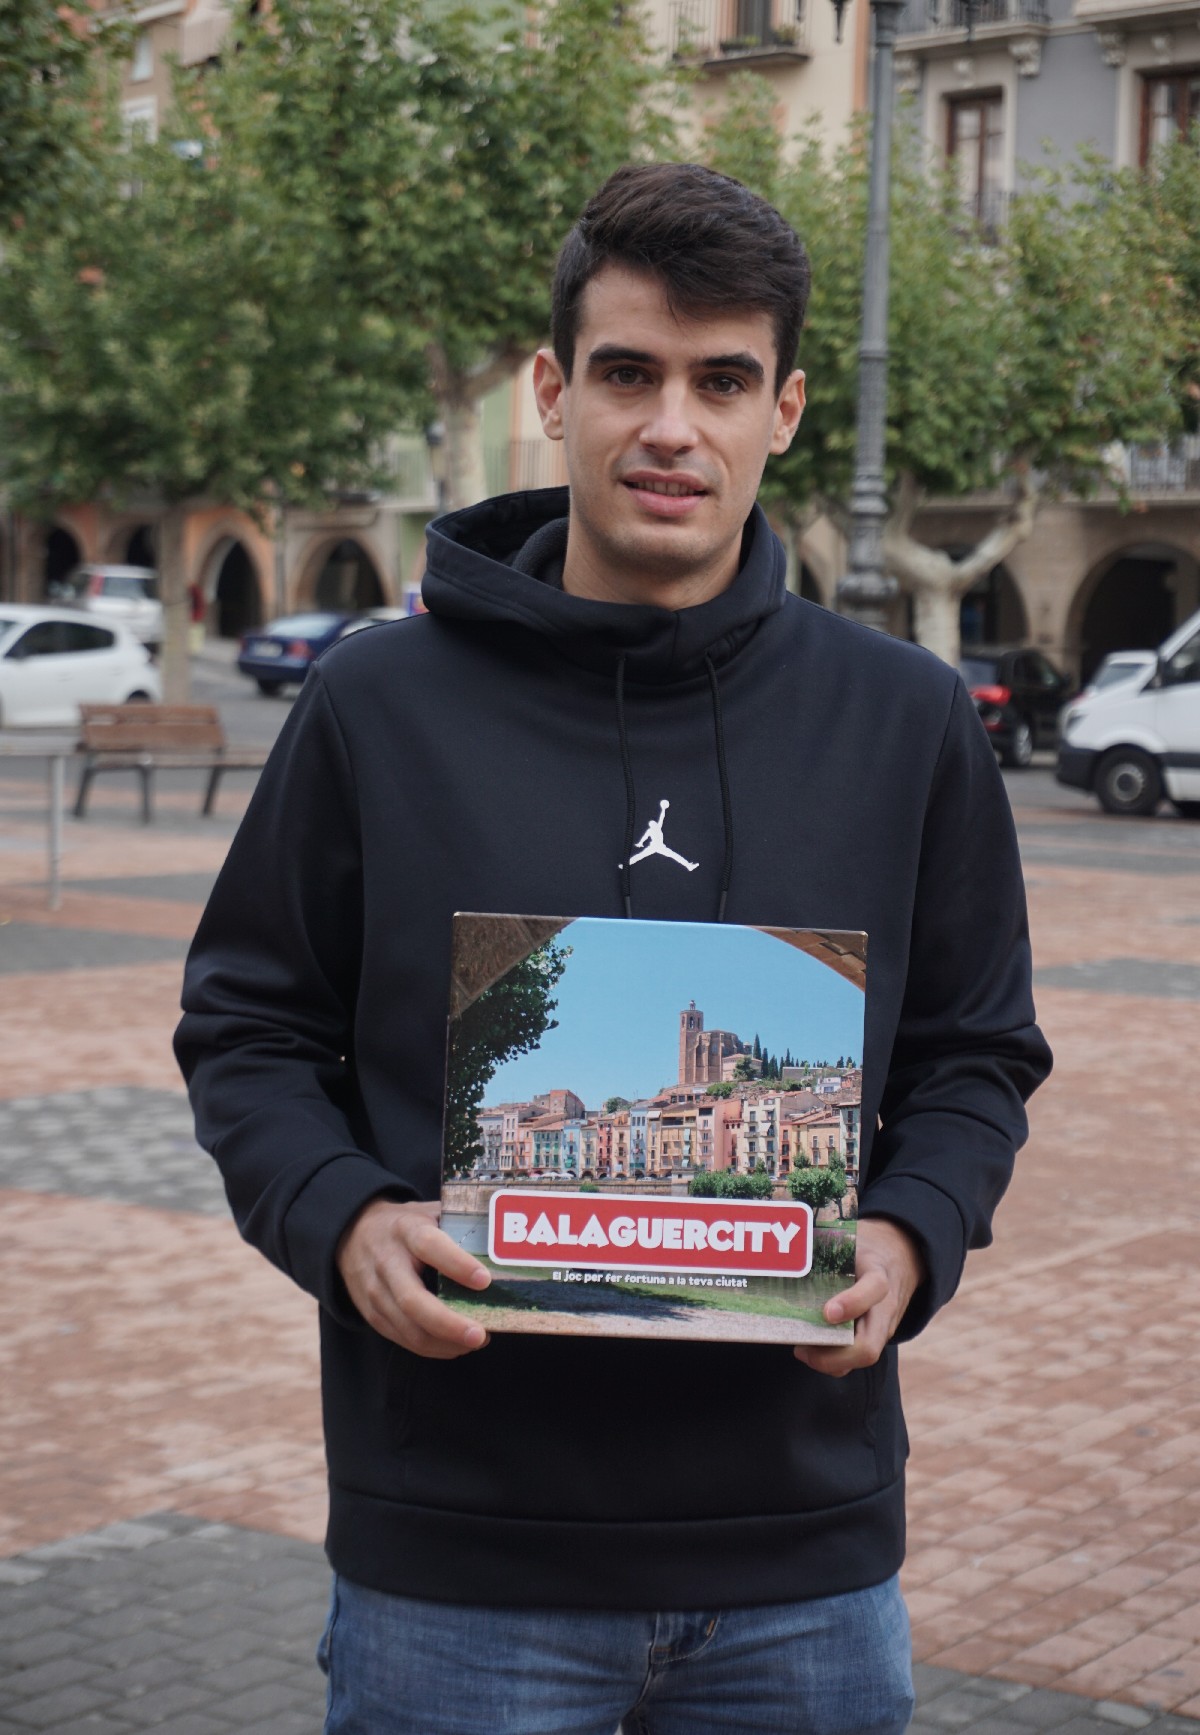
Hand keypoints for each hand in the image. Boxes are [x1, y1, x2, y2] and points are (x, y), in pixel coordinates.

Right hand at [336, 1198, 491, 1358]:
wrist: (351, 1234)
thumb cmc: (403, 1225)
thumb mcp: (427, 1212)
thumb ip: (457, 1225)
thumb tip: (503, 1242)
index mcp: (406, 1230)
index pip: (430, 1246)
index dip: (457, 1264)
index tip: (485, 1280)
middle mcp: (387, 1262)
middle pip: (413, 1301)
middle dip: (449, 1324)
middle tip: (480, 1334)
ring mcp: (376, 1292)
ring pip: (408, 1328)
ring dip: (445, 1342)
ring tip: (476, 1340)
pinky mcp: (372, 1314)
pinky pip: (403, 1338)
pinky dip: (432, 1348)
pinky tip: (455, 1345)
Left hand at [793, 1218, 924, 1377]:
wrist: (899, 1257)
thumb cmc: (864, 1248)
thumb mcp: (851, 1237)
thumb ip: (823, 1242)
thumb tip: (783, 1248)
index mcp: (879, 1274)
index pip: (874, 1288)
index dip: (852, 1303)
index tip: (826, 1313)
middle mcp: (884, 1307)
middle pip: (869, 1345)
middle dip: (834, 1357)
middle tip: (801, 1348)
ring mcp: (882, 1327)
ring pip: (862, 1358)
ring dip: (829, 1362)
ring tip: (801, 1350)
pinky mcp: (875, 1338)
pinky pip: (855, 1358)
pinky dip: (831, 1360)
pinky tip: (809, 1349)